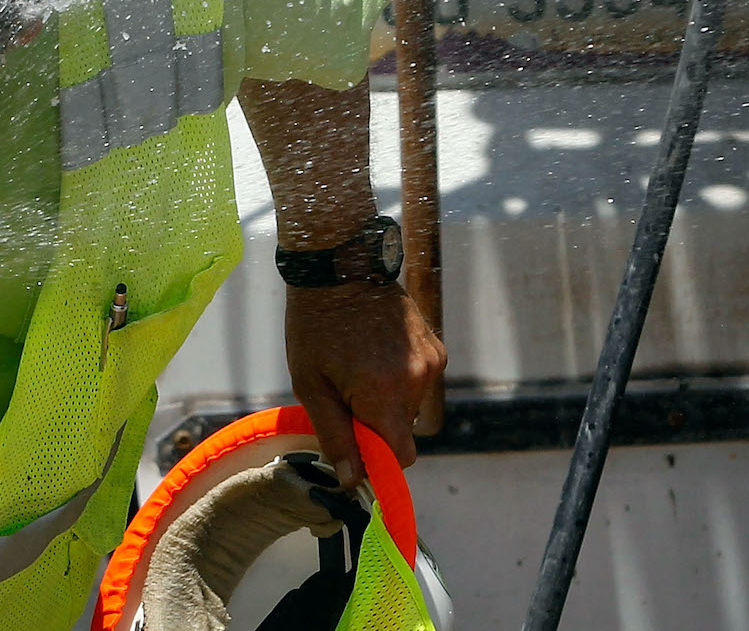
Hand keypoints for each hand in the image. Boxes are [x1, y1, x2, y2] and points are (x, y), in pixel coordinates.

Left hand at [284, 281, 445, 488]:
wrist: (341, 267)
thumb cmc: (315, 326)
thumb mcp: (311, 385)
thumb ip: (336, 435)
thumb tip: (352, 480)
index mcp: (385, 393)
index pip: (400, 456)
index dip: (379, 462)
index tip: (356, 450)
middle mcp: (418, 380)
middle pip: (402, 430)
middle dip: (375, 424)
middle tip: (344, 395)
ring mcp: (432, 362)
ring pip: (411, 406)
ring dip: (386, 399)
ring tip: (358, 367)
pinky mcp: (436, 347)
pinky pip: (420, 382)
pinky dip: (399, 379)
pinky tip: (375, 354)